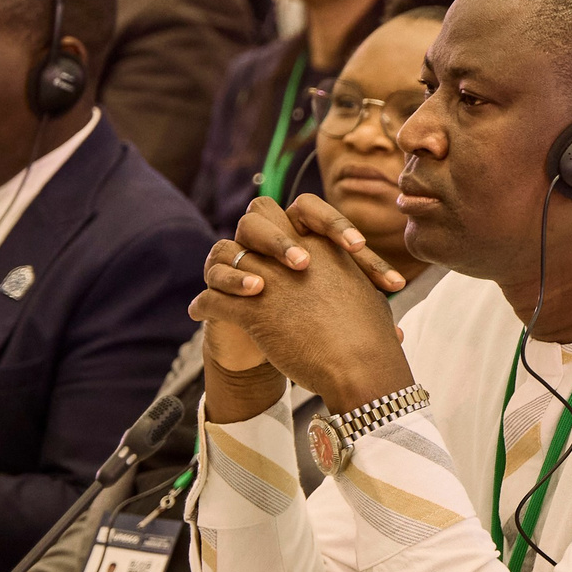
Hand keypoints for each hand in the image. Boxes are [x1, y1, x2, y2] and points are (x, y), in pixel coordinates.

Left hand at [190, 195, 410, 413]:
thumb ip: (359, 279)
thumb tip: (365, 281)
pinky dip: (203, 305)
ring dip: (220, 273)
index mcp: (325, 245)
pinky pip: (212, 299)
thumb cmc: (372, 335)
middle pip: (254, 219)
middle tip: (254, 258)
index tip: (295, 246)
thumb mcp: (371, 294)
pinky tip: (199, 312)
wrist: (360, 364)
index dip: (296, 220)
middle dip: (250, 235)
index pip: (302, 207)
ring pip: (224, 257)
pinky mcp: (252, 310)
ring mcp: (270, 280)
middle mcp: (294, 253)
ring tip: (217, 288)